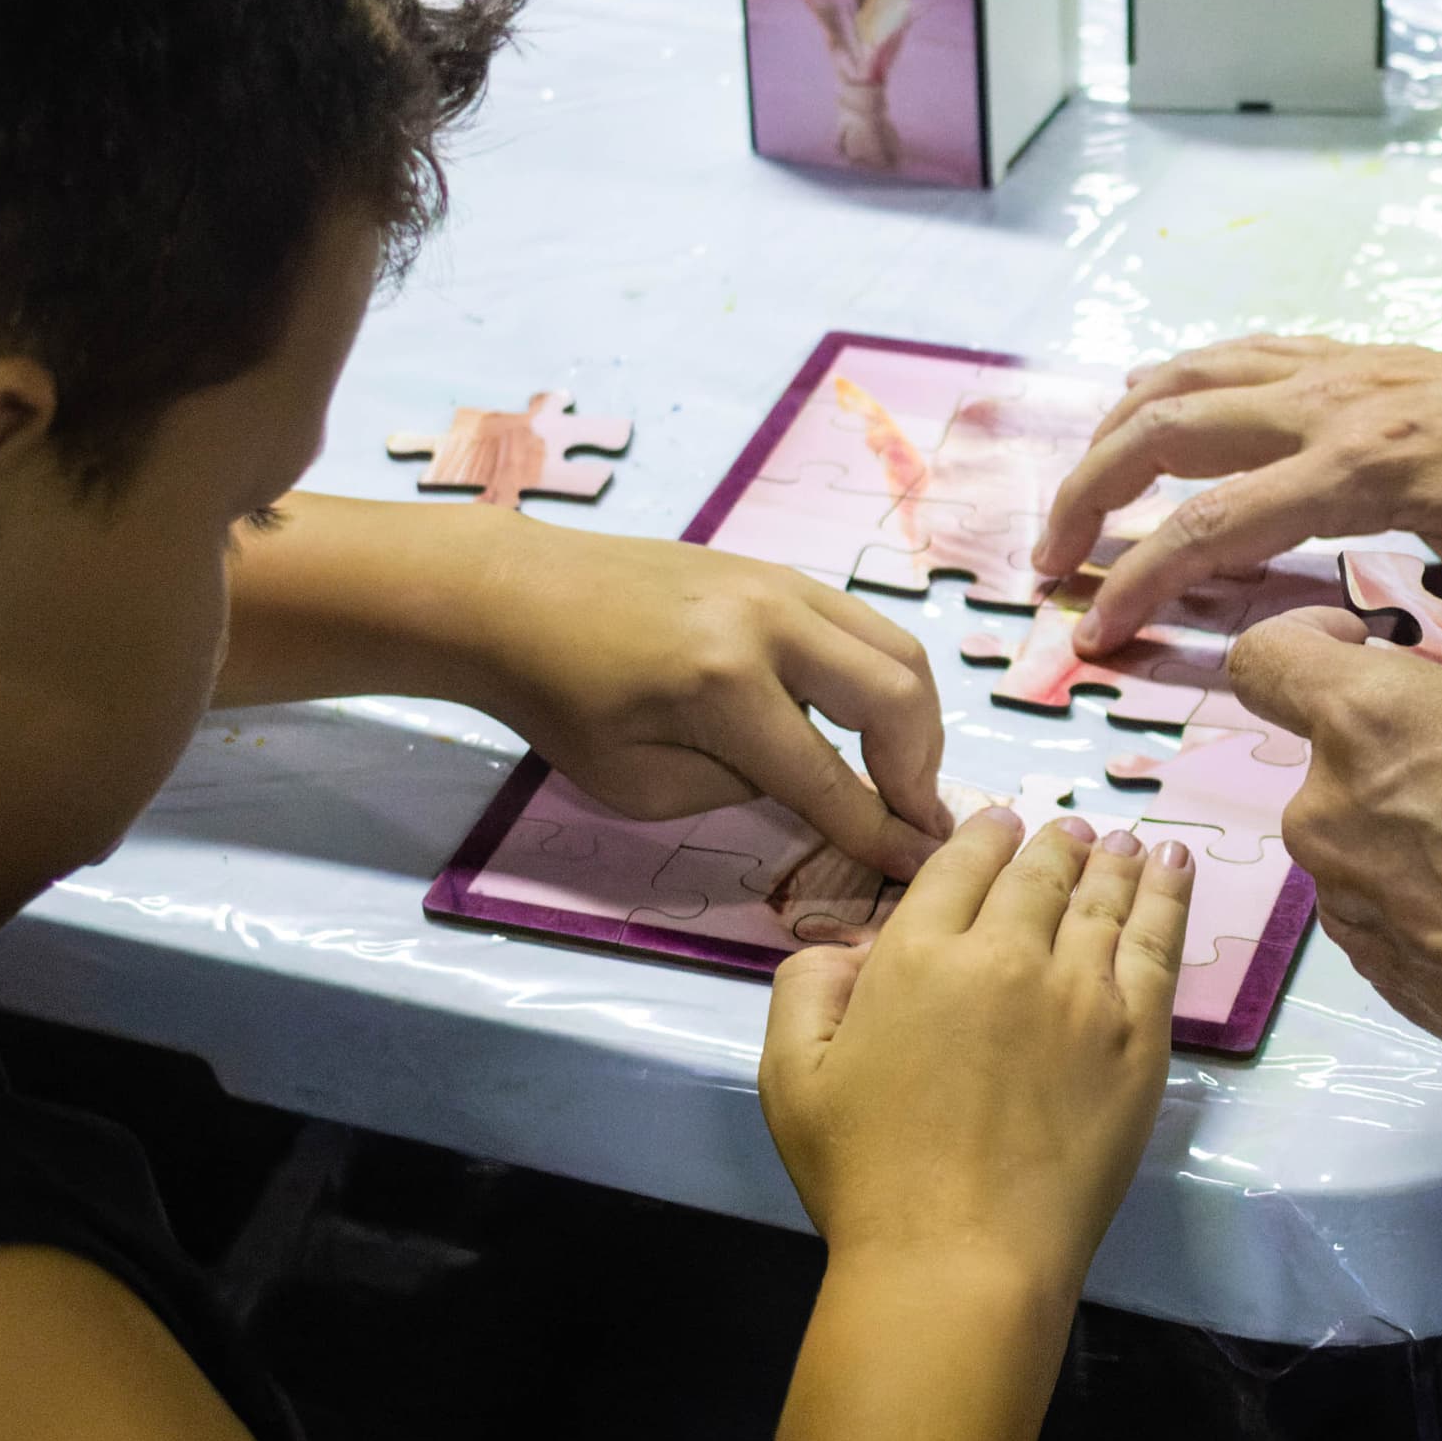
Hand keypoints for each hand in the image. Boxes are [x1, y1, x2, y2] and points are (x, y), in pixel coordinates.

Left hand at [450, 526, 955, 877]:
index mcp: (725, 686)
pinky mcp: (778, 571)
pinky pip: (862, 626)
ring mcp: (780, 584)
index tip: (923, 869)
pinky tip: (863, 719)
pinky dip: (883, 678)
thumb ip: (740, 788)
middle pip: (897, 697)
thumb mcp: (639, 783)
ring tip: (902, 773)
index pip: (830, 778)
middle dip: (921, 771)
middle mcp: (770, 623)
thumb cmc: (562, 701)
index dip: (882, 834)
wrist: (519, 596)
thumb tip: (812, 786)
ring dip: (916, 720)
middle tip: (916, 820)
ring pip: (897, 648)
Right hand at [762, 812, 1192, 1291]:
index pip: (961, 866)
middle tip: (1069, 830)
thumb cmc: (865, 1179)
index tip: (1002, 822)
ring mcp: (1081, 993)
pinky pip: (1160, 942)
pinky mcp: (1138, 1037)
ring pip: (1104, 898)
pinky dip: (1169, 894)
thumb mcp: (790, 1078)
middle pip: (1038, 874)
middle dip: (1053, 844)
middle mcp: (1005, 954)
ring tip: (1125, 841)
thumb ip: (806, 989)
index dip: (985, 836)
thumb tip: (853, 944)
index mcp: (918, 955)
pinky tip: (1173, 867)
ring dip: (1113, 860)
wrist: (960, 1259)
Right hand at [1036, 329, 1441, 653]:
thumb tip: (1406, 699)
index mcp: (1363, 469)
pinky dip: (1179, 380)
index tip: (1098, 634)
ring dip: (1119, 429)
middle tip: (1052, 560)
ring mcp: (1341, 370)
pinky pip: (1240, 354)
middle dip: (1090, 493)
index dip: (1142, 582)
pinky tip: (1157, 406)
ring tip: (1080, 488)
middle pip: (1166, 430)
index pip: (1214, 525)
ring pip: (1189, 376)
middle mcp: (1330, 406)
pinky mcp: (1360, 355)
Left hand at [1225, 611, 1441, 1133]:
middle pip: (1333, 755)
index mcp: (1365, 724)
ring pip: (1361, 834)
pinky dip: (1427, 893)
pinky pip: (1385, 904)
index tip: (1367, 647)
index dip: (1304, 637)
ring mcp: (1345, 905)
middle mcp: (1328, 815)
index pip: (1264, 658)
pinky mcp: (1378, 975)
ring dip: (1413, 824)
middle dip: (1399, 745)